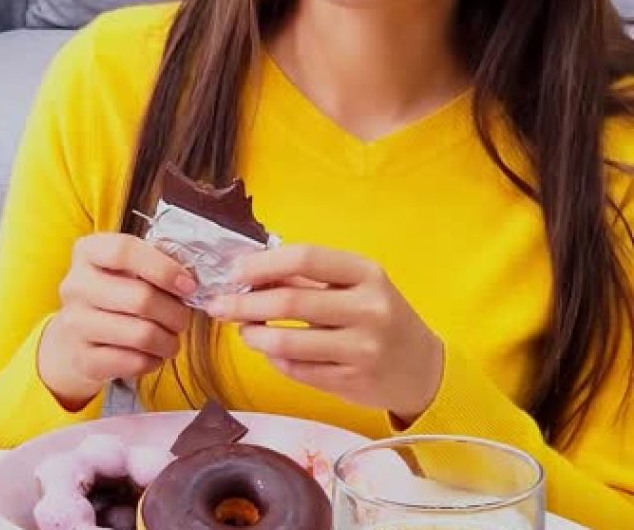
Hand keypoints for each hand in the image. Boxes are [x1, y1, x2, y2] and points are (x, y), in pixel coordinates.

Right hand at [38, 233, 195, 409]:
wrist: (75, 337)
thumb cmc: (116, 293)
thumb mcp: (130, 269)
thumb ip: (158, 264)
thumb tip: (192, 280)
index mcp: (89, 252)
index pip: (124, 251)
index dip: (164, 268)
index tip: (189, 285)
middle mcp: (76, 285)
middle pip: (140, 298)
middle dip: (175, 312)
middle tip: (183, 318)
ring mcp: (75, 324)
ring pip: (141, 335)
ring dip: (168, 341)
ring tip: (172, 339)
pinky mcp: (82, 358)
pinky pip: (132, 362)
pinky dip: (153, 361)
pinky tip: (153, 355)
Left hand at [205, 245, 442, 422]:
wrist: (422, 367)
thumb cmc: (380, 315)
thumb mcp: (358, 284)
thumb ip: (310, 275)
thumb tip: (251, 271)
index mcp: (366, 273)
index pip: (305, 258)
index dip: (263, 263)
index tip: (236, 270)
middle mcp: (367, 308)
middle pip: (289, 302)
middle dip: (244, 304)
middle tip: (219, 305)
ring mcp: (361, 349)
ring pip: (288, 343)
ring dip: (253, 336)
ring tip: (242, 330)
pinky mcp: (352, 383)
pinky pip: (297, 370)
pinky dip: (275, 360)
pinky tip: (269, 351)